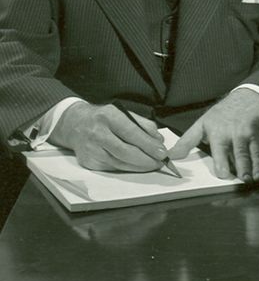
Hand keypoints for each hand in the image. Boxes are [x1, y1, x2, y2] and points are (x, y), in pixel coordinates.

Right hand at [50, 102, 168, 171]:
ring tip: (152, 165)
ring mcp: (91, 149)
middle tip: (160, 162)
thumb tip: (159, 141)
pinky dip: (127, 168)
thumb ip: (143, 125)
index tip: (162, 153)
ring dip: (139, 166)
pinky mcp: (88, 162)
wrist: (75, 124)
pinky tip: (136, 166)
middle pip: (125, 151)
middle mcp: (98, 133)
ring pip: (120, 163)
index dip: (148, 145)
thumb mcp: (123, 113)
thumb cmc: (104, 118)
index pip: (131, 133)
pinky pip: (113, 168)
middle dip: (146, 159)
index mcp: (109, 116)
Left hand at [168, 88, 258, 183]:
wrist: (246, 95)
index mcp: (220, 133)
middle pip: (240, 155)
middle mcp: (237, 134)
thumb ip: (186, 141)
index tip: (223, 175)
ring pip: (256, 153)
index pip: (220, 151)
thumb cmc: (222, 113)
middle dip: (243, 170)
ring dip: (258, 168)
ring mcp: (253, 133)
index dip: (222, 164)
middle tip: (244, 183)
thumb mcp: (203, 123)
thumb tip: (170, 156)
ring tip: (258, 180)